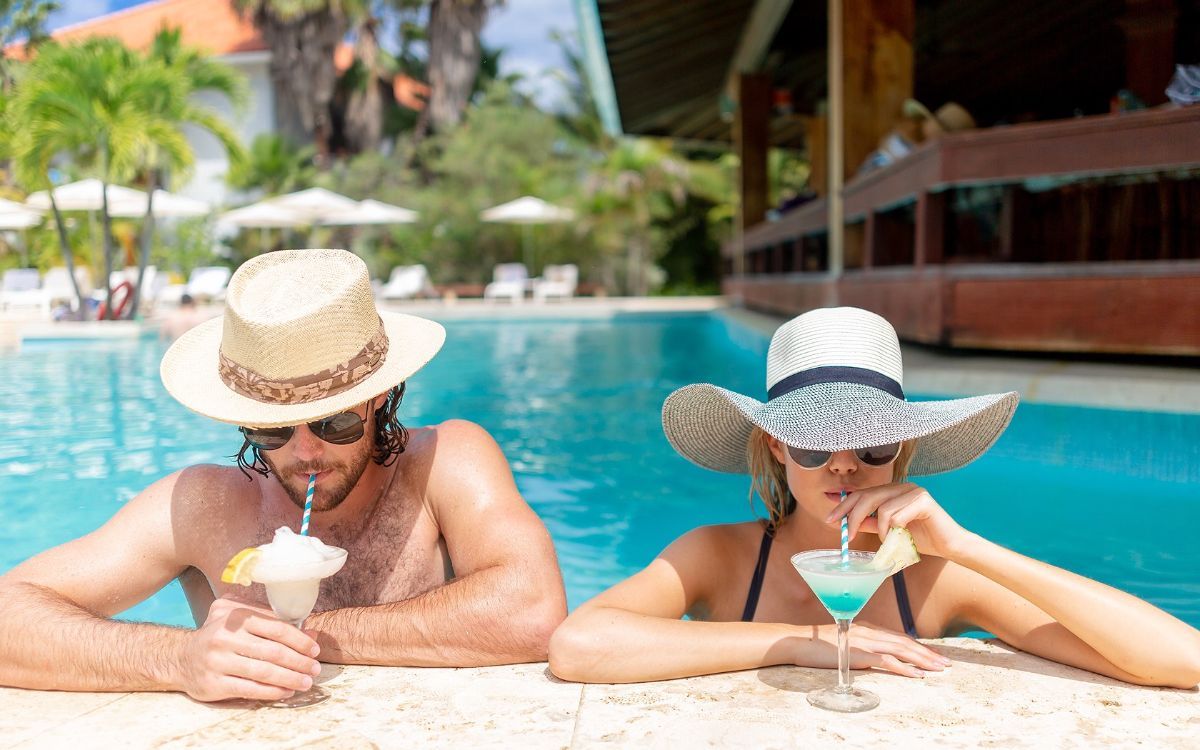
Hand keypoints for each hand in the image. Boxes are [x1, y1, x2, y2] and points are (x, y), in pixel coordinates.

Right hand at [172, 596, 321, 701]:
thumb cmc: (220, 634)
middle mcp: (225, 636)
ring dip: (290, 679)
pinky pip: (250, 689)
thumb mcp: (242, 617)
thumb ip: (274, 621)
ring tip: (305, 682)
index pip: (277, 628)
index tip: (314, 650)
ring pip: (263, 672)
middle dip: (299, 662)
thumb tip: (311, 633)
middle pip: (273, 652)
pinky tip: (286, 691)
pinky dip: (272, 691)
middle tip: (315, 669)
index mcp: (236, 616)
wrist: (182, 657)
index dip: (300, 640)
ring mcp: (218, 661)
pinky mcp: (213, 683)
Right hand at [800, 622, 951, 677]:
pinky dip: (904, 668)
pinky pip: (886, 661)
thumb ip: (860, 647)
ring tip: (939, 669)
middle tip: (946, 664)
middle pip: (904, 642)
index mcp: (866, 628)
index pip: (899, 637)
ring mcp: (864, 640)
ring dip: (923, 660)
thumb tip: (874, 658)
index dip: (919, 647)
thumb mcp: (843, 643)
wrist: (797, 642)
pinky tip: (917, 675)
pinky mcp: (858, 652)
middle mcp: (868, 631)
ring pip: (900, 649)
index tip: (934, 656)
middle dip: (928, 653)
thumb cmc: (817, 645)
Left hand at [826, 482, 968, 558]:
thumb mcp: (888, 531)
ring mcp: (913, 490)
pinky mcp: (923, 500)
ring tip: (889, 541)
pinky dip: (893, 530)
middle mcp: (901, 486)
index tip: (829, 519)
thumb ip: (870, 524)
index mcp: (892, 491)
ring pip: (881, 508)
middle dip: (852, 516)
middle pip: (867, 496)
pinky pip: (896, 515)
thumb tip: (846, 523)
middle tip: (846, 536)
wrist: (949, 545)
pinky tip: (901, 537)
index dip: (843, 506)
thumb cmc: (920, 538)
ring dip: (881, 530)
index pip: (861, 494)